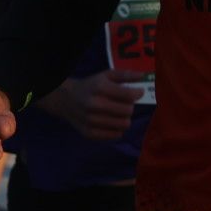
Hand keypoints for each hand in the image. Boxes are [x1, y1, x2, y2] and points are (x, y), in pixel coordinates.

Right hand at [34, 70, 148, 140]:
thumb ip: (125, 75)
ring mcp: (91, 121)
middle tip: (123, 103)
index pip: (129, 95)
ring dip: (124, 118)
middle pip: (128, 111)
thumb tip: (143, 76)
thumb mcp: (106, 75)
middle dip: (130, 106)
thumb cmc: (91, 86)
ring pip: (124, 125)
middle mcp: (95, 105)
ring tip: (117, 113)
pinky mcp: (90, 133)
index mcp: (100, 88)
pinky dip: (117, 129)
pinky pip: (116, 135)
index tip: (137, 92)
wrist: (67, 99)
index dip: (138, 93)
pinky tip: (111, 121)